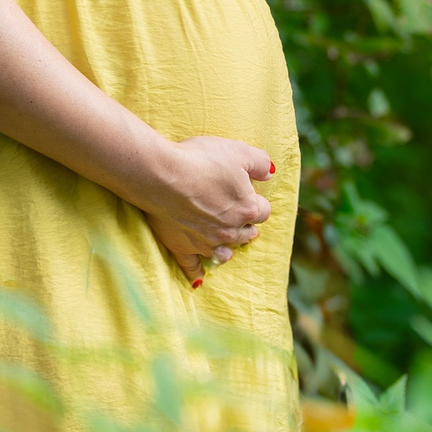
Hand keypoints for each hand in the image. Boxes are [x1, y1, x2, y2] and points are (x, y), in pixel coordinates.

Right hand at [139, 135, 274, 284]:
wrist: (161, 175)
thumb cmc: (200, 160)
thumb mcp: (238, 151)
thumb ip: (259, 162)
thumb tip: (269, 172)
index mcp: (247, 208)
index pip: (263, 211)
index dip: (256, 202)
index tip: (248, 194)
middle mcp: (230, 231)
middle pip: (246, 234)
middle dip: (244, 225)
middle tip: (236, 216)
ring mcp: (206, 242)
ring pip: (225, 253)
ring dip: (227, 246)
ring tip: (223, 239)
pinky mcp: (182, 248)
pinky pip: (193, 268)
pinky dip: (197, 274)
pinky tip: (199, 280)